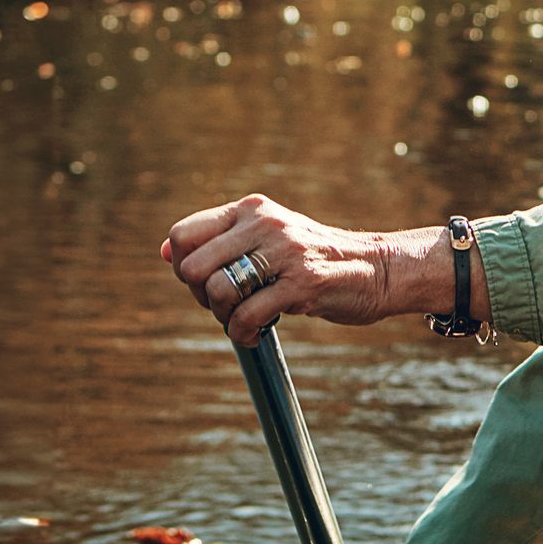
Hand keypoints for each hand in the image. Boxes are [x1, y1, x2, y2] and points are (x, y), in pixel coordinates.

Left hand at [160, 195, 477, 345]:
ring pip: (219, 290)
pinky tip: (257, 334)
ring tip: (244, 320)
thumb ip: (222, 240)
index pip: (183, 235)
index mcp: (251, 209)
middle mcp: (265, 223)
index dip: (184, 268)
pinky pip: (248, 315)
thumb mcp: (267, 237)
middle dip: (201, 296)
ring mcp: (285, 252)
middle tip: (227, 306)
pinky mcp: (303, 283)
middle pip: (193, 266)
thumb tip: (165, 252)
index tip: (209, 283)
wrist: (377, 269)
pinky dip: (243, 334)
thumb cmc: (315, 259)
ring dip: (224, 317)